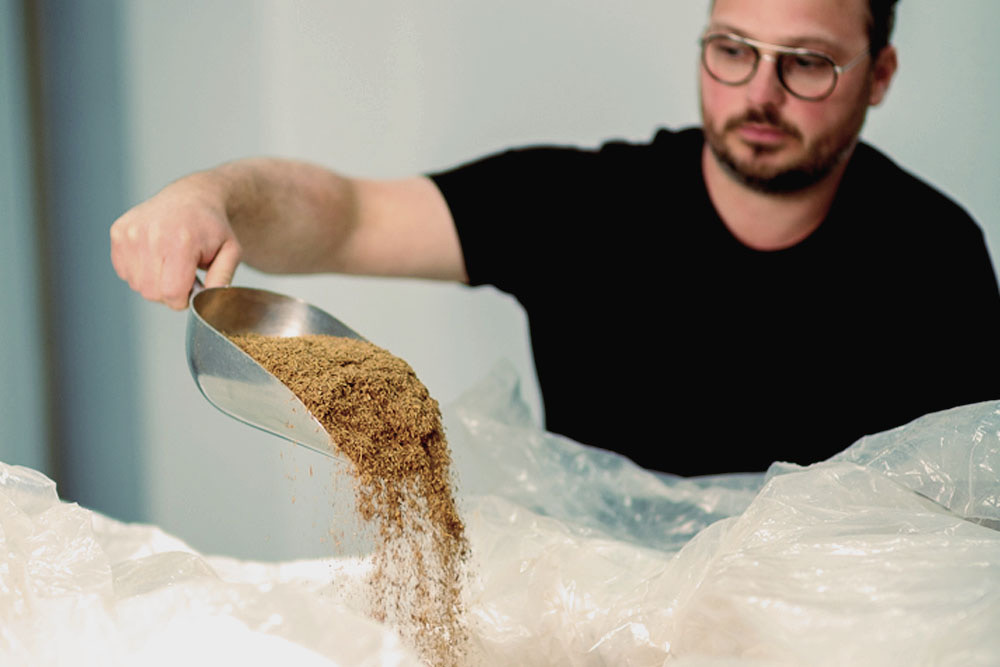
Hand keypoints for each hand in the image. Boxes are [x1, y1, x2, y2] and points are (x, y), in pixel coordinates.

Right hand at [110, 174, 242, 309]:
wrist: (191, 197)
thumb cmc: (211, 227)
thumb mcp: (231, 251)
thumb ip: (222, 279)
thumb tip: (210, 302)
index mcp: (182, 242)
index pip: (172, 293)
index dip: (183, 299)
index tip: (192, 289)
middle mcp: (152, 235)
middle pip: (152, 292)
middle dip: (169, 292)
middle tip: (183, 275)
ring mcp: (131, 232)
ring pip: (136, 284)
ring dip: (154, 282)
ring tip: (169, 263)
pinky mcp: (119, 231)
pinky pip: (123, 271)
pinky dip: (139, 271)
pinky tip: (155, 256)